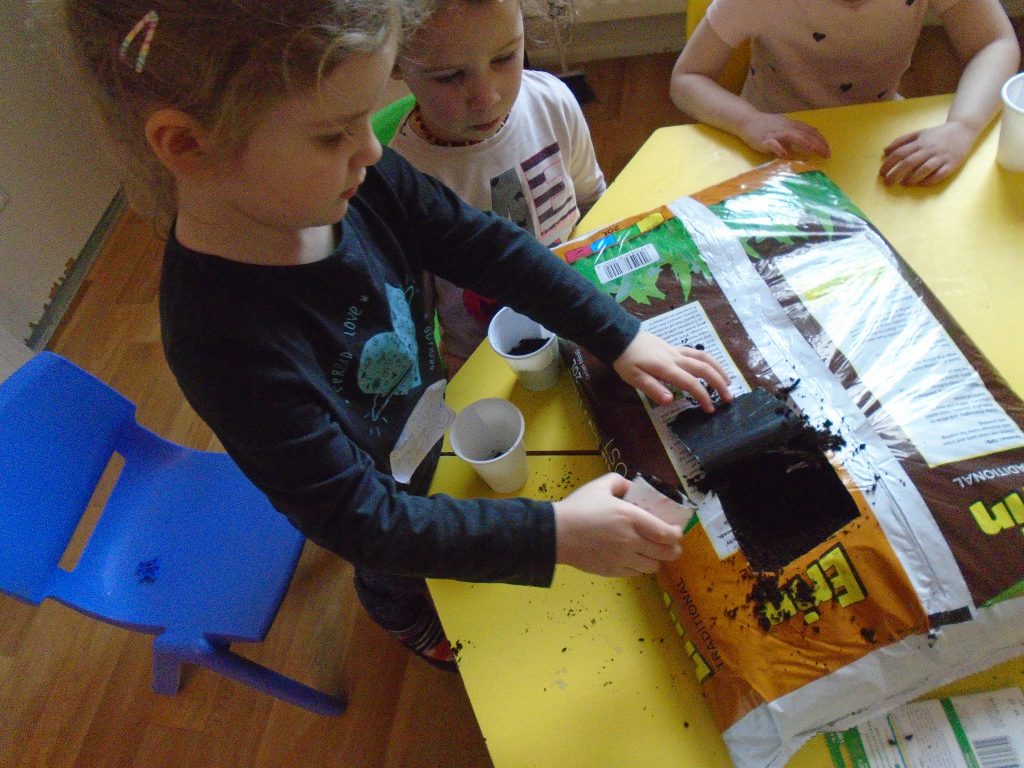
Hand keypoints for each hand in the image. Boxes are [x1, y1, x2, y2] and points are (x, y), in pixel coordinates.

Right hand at [553, 473, 682, 576]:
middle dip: (673, 550)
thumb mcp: (600, 486)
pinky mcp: (612, 571)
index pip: (666, 533)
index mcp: (631, 518)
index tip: (676, 531)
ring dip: (656, 560)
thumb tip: (633, 489)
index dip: (677, 534)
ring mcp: (622, 559)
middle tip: (671, 545)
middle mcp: (632, 541)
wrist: (556, 534)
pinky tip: (633, 559)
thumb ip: (621, 483)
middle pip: (665, 553)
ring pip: (652, 567)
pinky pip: (636, 574)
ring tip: (651, 552)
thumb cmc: (579, 507)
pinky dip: (639, 567)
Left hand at [612, 331, 731, 410]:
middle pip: (704, 368)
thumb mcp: (634, 378)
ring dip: (719, 369)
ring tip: (728, 382)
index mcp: (666, 368)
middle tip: (729, 398)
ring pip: (704, 357)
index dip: (703, 396)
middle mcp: (676, 358)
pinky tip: (712, 367)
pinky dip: (709, 360)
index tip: (710, 409)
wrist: (621, 337)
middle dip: (719, 383)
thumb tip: (671, 401)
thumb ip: (652, 388)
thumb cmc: (626, 360)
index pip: (690, 383)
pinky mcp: (674, 347)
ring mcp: (677, 351)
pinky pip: (697, 353)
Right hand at [738, 112, 830, 158]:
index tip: (828, 150)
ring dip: (803, 143)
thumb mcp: (784, 128)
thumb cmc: (767, 126)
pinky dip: (779, 148)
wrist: (748, 120)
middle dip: (817, 144)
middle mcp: (786, 127)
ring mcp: (776, 133)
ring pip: (792, 136)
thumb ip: (796, 135)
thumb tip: (809, 143)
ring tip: (812, 150)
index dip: (820, 140)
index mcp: (792, 125)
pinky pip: (773, 144)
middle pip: (804, 134)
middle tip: (826, 154)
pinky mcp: (764, 139)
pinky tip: (785, 154)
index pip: (810, 132)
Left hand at [880, 122, 974, 185]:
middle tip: (887, 183)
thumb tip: (885, 151)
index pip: (901, 153)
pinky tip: (920, 184)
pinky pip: (939, 175)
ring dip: (912, 178)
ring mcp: (941, 157)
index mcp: (920, 142)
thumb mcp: (918, 134)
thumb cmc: (937, 134)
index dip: (889, 163)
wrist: (962, 130)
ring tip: (904, 184)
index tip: (881, 173)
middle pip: (909, 162)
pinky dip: (929, 181)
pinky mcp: (951, 164)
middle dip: (896, 174)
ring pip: (924, 169)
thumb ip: (901, 141)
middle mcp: (930, 149)